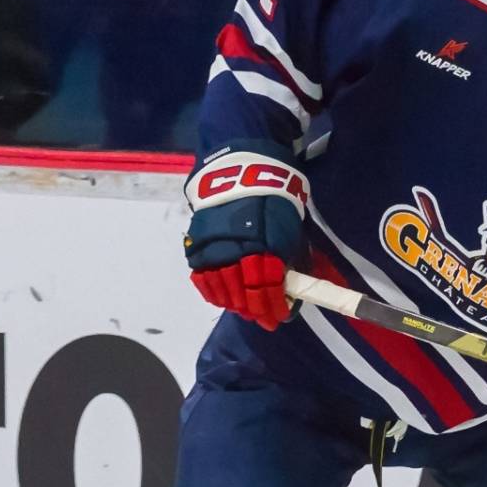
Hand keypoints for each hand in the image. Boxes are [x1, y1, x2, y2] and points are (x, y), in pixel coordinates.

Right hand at [182, 148, 307, 330]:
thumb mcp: (288, 225)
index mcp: (263, 245)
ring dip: (233, 303)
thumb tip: (290, 286)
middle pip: (243, 292)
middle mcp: (237, 249)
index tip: (279, 317)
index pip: (268, 286)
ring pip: (221, 287)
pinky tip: (220, 298)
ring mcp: (214, 247)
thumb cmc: (272, 196)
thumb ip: (287, 256)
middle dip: (255, 309)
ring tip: (243, 309)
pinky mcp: (197, 243)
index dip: (273, 306)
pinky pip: (201, 275)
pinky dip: (211, 290)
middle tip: (262, 319)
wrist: (237, 167)